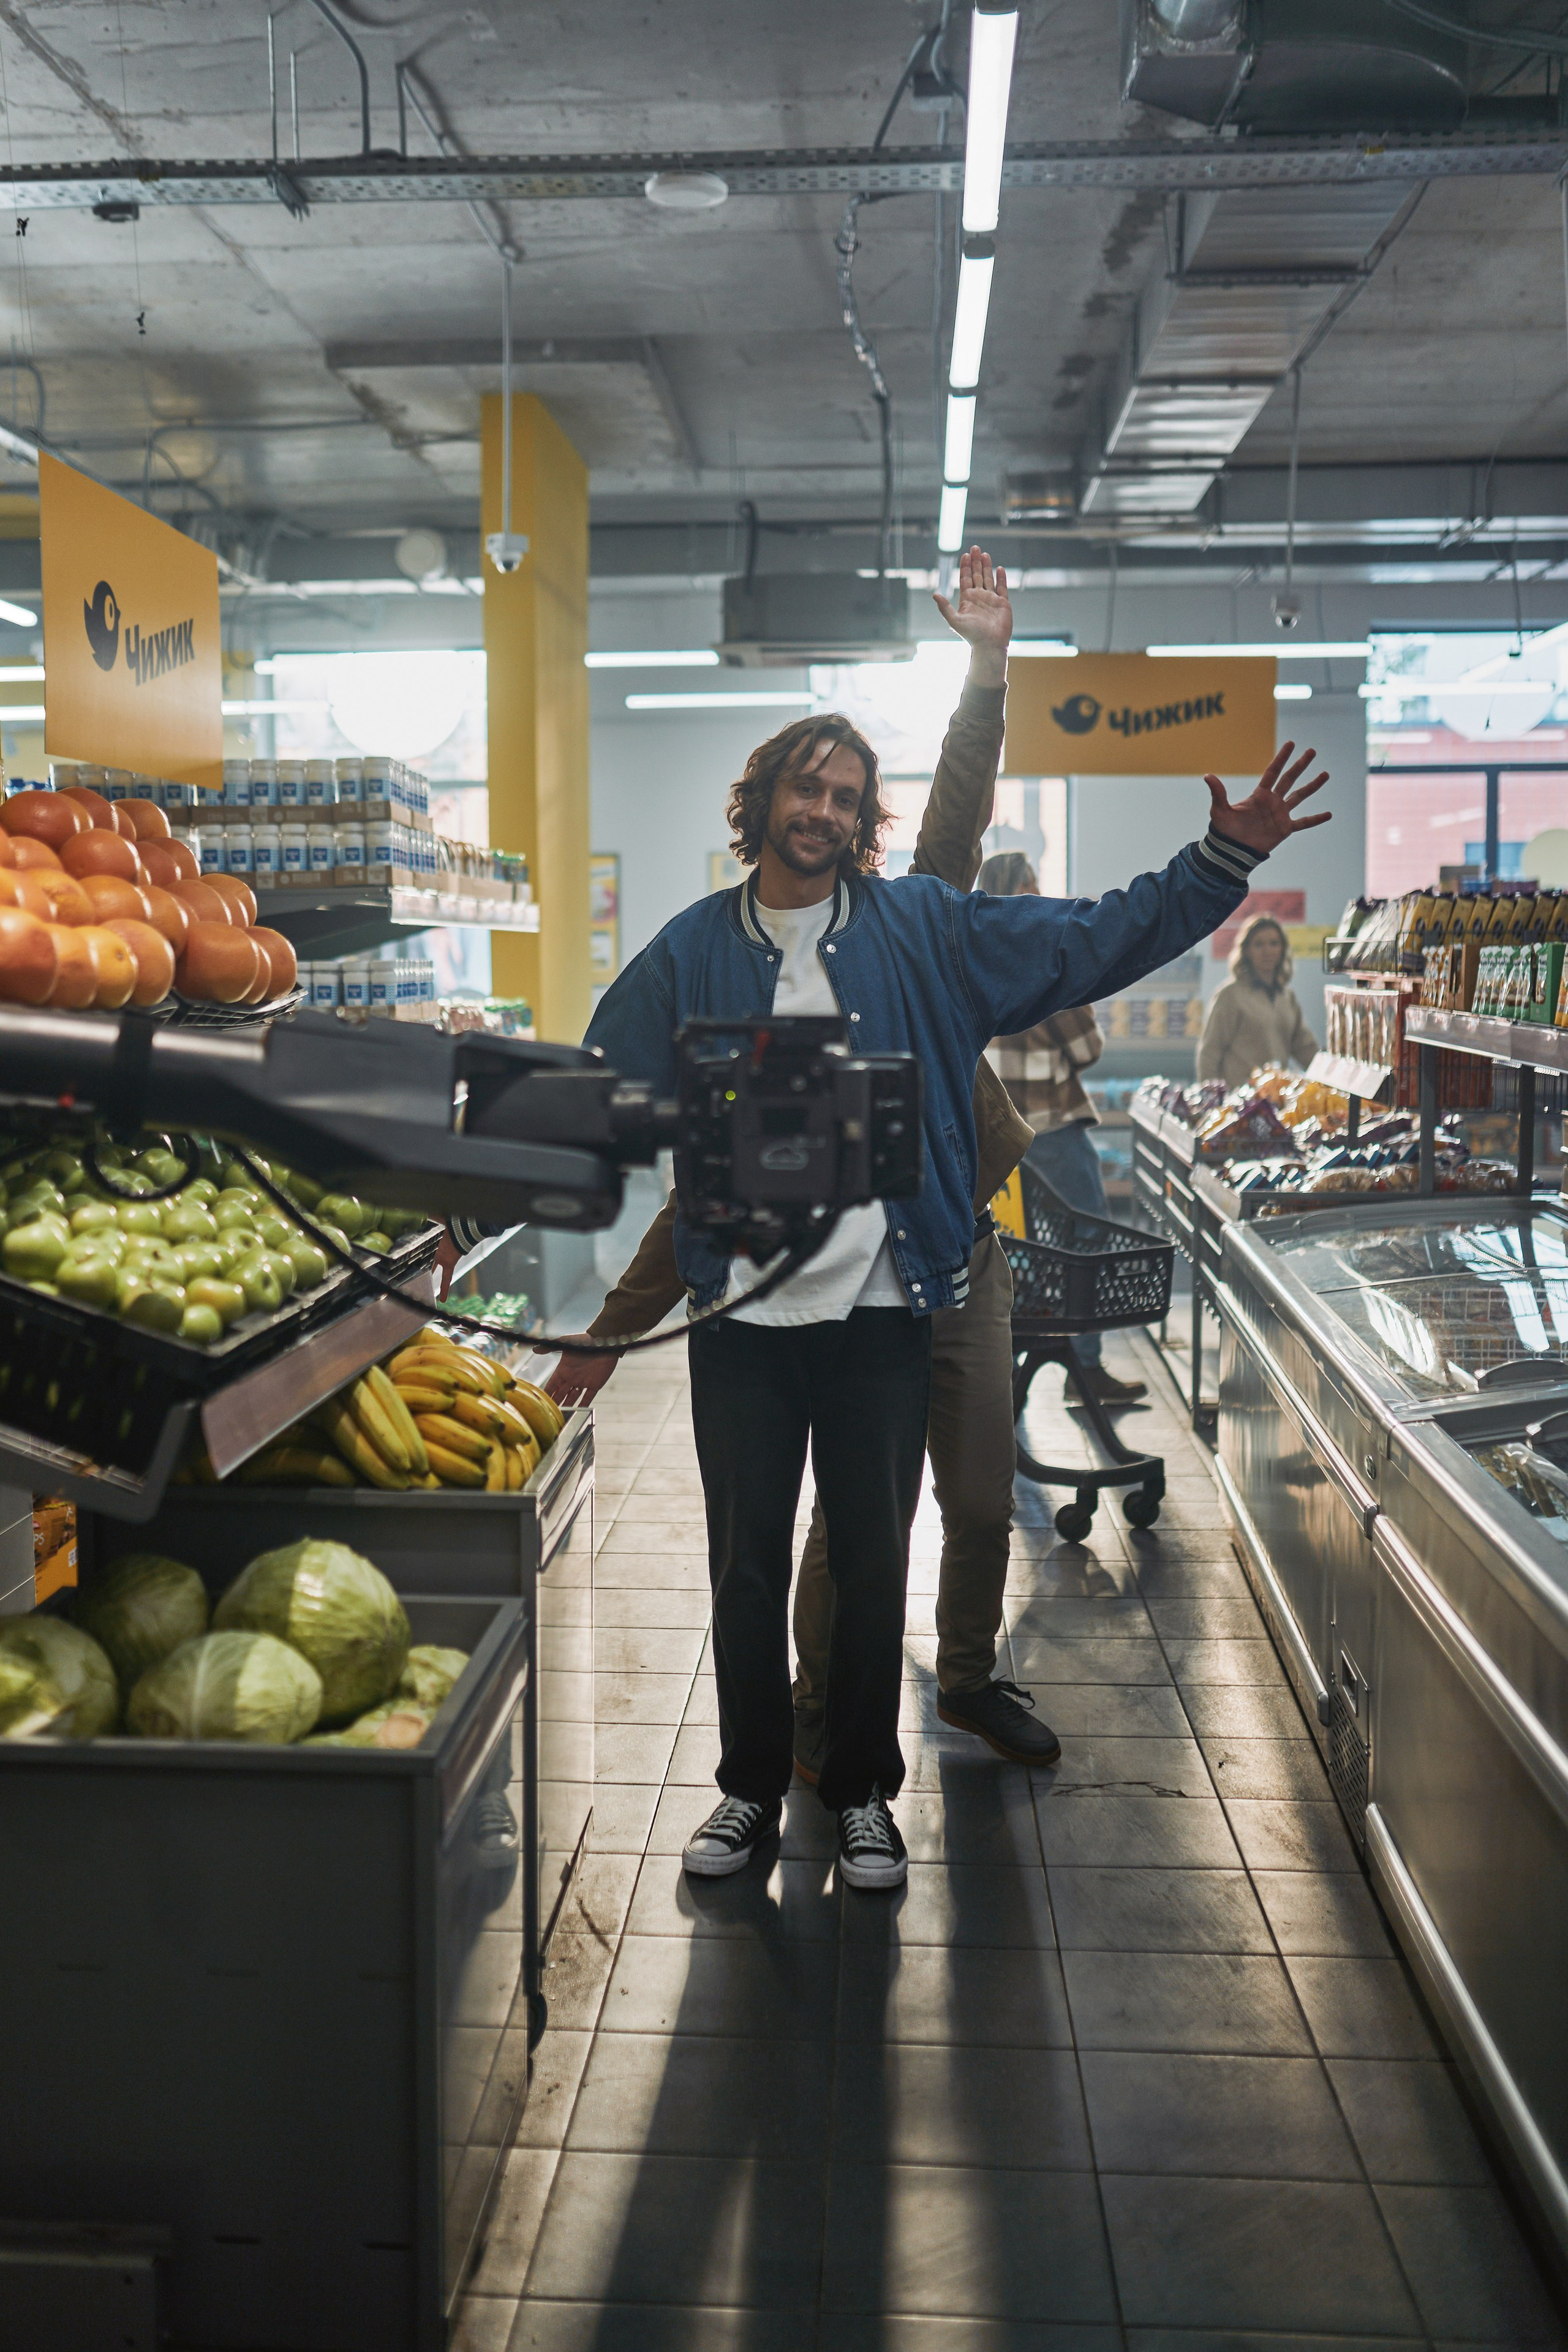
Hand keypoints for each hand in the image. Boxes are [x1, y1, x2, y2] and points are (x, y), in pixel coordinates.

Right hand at [541, 1338, 621, 1407]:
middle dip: (555, 1403)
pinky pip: (588, 1397)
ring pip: (573, 1397)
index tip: (541, 1402)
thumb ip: (550, 1347)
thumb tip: (534, 1350)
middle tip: (549, 1414)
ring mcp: (583, 1381)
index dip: (547, 1393)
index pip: (552, 1384)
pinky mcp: (595, 1384)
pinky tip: (578, 1412)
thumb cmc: (583, 1341)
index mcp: (563, 1370)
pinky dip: (583, 1405)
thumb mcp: (565, 1343)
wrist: (604, 1343)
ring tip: (561, 1416)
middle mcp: (572, 1377)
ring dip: (567, 1406)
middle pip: (561, 1393)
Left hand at [931, 545, 1010, 683]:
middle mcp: (978, 597)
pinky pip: (1002, 587)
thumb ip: (944, 608)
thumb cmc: (972, 636)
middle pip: (976, 575)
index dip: (965, 566)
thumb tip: (934, 594)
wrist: (990, 646)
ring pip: (988, 578)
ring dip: (986, 566)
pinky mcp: (1003, 603)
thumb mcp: (955, 621)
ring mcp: (991, 600)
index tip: (965, 554)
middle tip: (975, 547)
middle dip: (975, 562)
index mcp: (967, 600)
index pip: (965, 579)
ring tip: (985, 554)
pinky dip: (1001, 578)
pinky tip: (999, 568)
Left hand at [1205, 741, 1330, 856]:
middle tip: (1312, 751)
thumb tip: (1207, 776)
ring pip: (1300, 796)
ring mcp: (1280, 814)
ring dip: (1313, 786)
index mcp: (1259, 794)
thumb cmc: (1224, 831)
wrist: (1232, 851)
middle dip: (1300, 765)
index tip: (1291, 744)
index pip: (1273, 772)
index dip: (1281, 758)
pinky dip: (1315, 819)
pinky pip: (1303, 823)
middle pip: (1289, 779)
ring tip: (1325, 774)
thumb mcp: (1220, 810)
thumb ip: (1218, 793)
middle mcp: (1272, 801)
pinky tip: (1329, 814)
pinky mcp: (1285, 829)